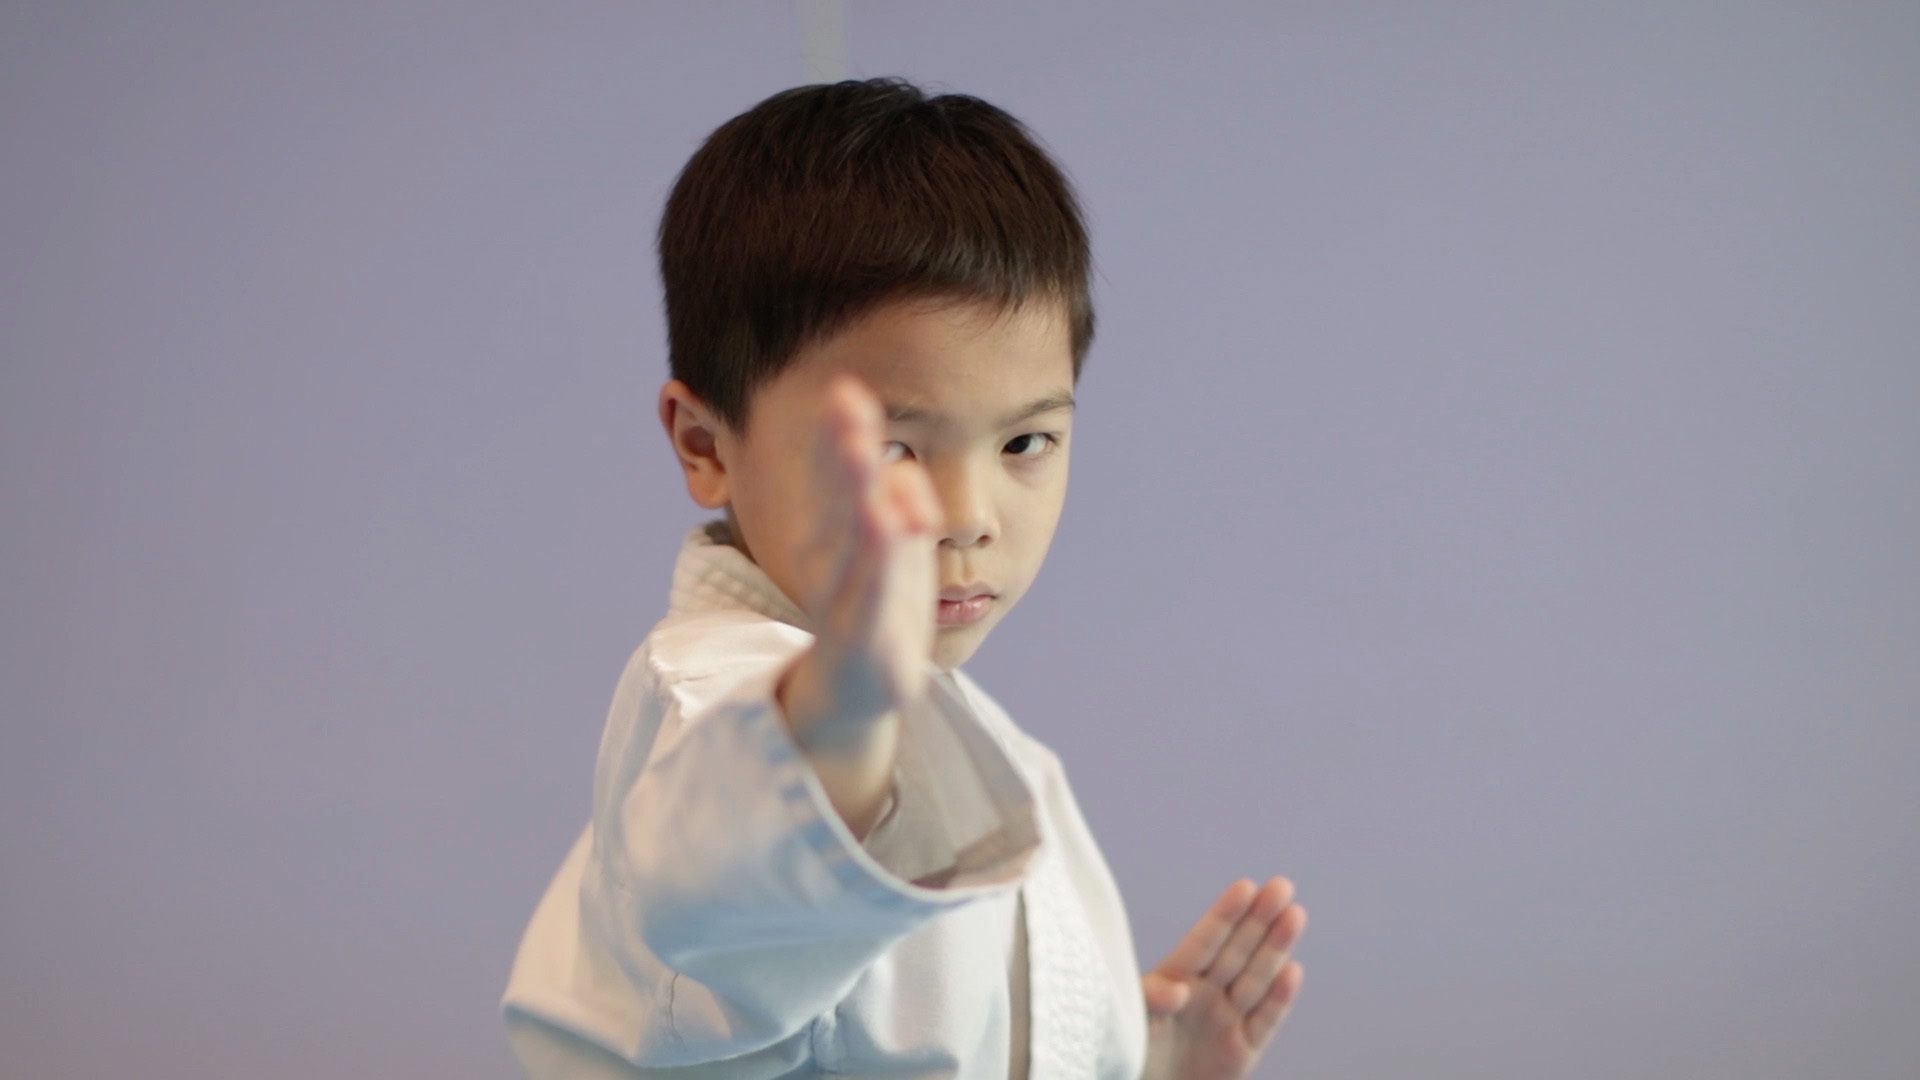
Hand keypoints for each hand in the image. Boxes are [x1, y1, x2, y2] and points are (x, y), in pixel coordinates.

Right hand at [781, 374, 943, 742]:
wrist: (851, 696)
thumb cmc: (877, 611)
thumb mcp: (892, 555)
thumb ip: (898, 508)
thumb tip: (906, 471)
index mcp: (841, 533)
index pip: (841, 474)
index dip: (843, 432)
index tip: (845, 388)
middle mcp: (833, 561)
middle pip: (842, 498)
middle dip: (846, 451)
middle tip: (844, 400)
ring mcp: (844, 603)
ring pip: (856, 547)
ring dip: (862, 501)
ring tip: (876, 460)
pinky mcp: (861, 645)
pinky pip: (867, 605)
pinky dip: (878, 571)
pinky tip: (889, 532)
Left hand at [1140, 877, 1307, 1079]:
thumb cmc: (1128, 1053)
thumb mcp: (1130, 1021)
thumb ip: (1151, 999)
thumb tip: (1178, 990)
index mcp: (1174, 978)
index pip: (1203, 941)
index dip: (1224, 915)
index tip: (1245, 886)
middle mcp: (1204, 994)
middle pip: (1236, 951)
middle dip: (1259, 919)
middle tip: (1283, 886)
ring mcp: (1225, 1020)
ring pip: (1256, 978)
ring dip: (1275, 948)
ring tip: (1295, 915)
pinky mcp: (1242, 1051)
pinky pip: (1264, 1021)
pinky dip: (1279, 998)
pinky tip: (1293, 971)